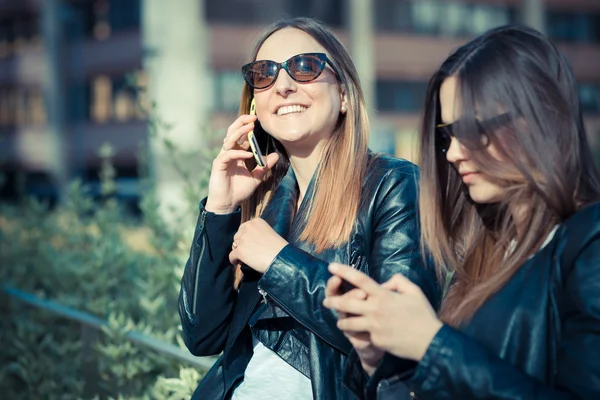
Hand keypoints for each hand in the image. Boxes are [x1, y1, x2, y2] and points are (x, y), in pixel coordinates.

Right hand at [205, 115, 278, 213]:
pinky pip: (229, 155)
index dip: (247, 127)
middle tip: (253, 118)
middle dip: (241, 123)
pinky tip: (249, 154)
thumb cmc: (239, 191)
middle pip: (232, 132)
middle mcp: (228, 153)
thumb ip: (265, 166)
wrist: (228, 204)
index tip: (257, 120)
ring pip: (229, 140)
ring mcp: (223, 158)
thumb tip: (276, 155)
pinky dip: (239, 153)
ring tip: (250, 127)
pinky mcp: (218, 165)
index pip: (241, 136)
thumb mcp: (256, 177)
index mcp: (236, 154)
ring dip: (240, 132)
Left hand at [229, 218, 287, 272]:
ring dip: (238, 251)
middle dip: (241, 243)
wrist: (281, 258)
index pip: (244, 228)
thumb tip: (250, 242)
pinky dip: (234, 260)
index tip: (250, 243)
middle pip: (237, 236)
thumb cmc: (279, 248)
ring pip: (234, 246)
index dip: (246, 237)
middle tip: (248, 251)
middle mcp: (248, 227)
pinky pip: (231, 256)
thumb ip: (258, 234)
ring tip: (244, 258)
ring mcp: (243, 239)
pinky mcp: (239, 251)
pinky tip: (238, 263)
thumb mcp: (269, 233)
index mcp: (256, 221)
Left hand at [323, 263, 442, 361]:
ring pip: (348, 323)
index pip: (360, 280)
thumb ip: (398, 281)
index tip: (331, 266)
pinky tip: (366, 337)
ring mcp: (374, 326)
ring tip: (341, 322)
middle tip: (325, 301)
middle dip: (333, 302)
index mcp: (384, 295)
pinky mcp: (375, 340)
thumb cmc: (423, 315)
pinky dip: (363, 336)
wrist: (430, 342)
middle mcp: (375, 309)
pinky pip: (364, 336)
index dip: (344, 271)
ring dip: (342, 323)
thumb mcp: (414, 291)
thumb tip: (384, 283)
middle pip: (346, 303)